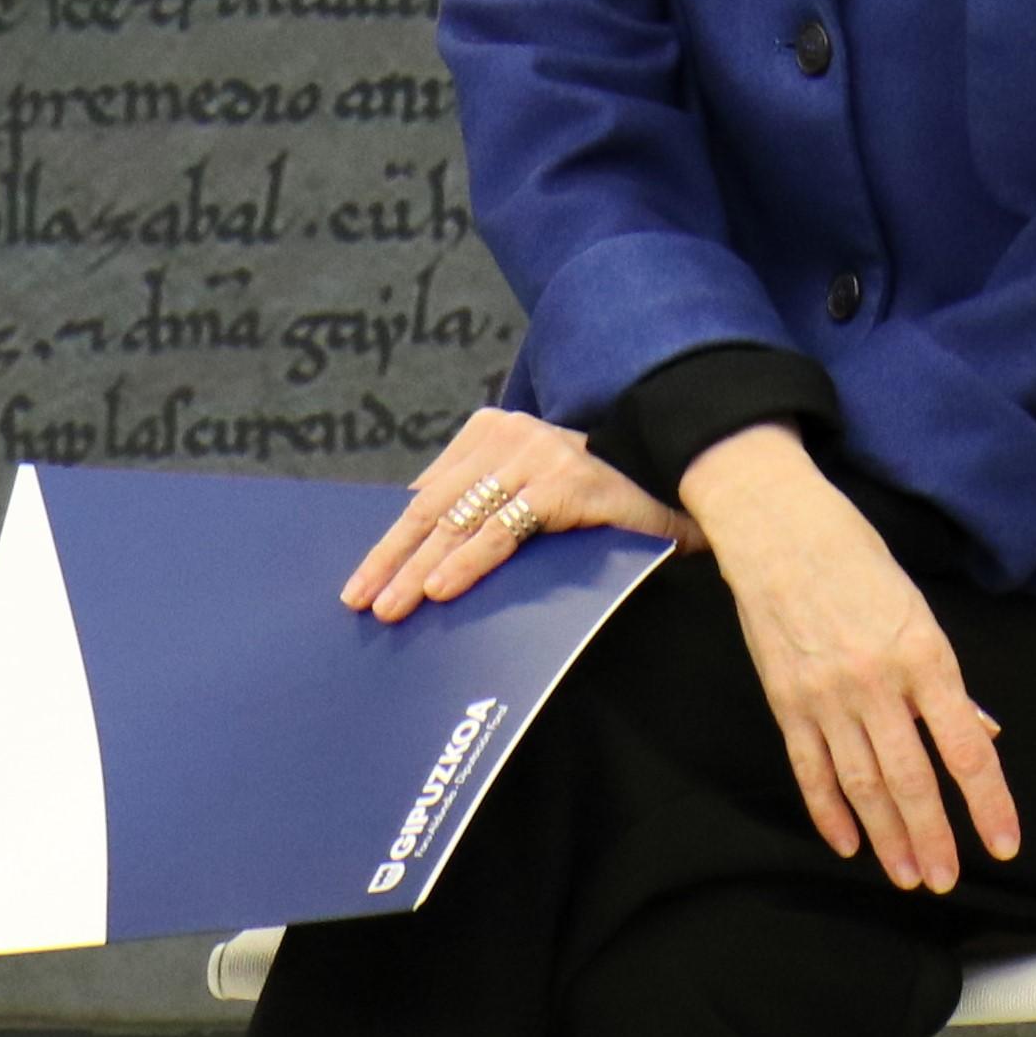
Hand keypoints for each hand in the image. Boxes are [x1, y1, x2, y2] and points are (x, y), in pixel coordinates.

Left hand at [345, 409, 695, 620]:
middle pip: (434, 506)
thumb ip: (482, 504)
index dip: (391, 538)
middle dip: (392, 557)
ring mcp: (537, 456)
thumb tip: (419, 549)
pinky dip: (467, 561)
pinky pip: (503, 530)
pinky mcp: (563, 484)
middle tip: (360, 600)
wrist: (675, 483)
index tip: (363, 579)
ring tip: (392, 606)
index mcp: (493, 430)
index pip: (428, 491)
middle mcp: (510, 433)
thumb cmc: (595, 501)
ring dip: (418, 569)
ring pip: (459, 520)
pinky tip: (440, 589)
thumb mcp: (528, 490)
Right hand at [681, 424, 1018, 894]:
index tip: (1004, 843)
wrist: (778, 527)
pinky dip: (829, 811)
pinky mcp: (786, 701)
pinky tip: (848, 844)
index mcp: (924, 653)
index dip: (987, 802)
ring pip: (863, 784)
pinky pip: (810, 770)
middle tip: (945, 880)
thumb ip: (947, 680)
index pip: (965, 746)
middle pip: (912, 778)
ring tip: (906, 875)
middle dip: (933, 838)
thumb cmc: (857, 558)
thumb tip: (982, 735)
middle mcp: (877, 682)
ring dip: (887, 837)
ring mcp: (827, 695)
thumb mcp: (919, 607)